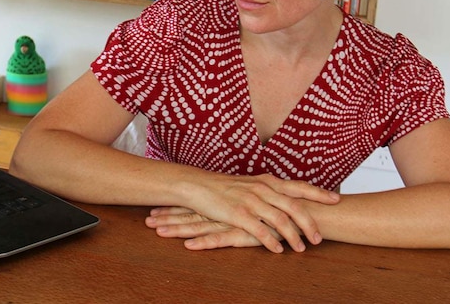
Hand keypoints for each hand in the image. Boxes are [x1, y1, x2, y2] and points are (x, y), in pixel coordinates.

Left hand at [146, 206, 272, 249]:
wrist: (303, 209)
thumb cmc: (278, 209)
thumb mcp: (253, 208)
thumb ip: (238, 209)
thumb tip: (223, 209)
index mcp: (226, 204)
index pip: (195, 207)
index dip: (174, 208)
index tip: (154, 210)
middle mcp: (226, 211)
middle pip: (192, 215)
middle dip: (169, 218)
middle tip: (147, 221)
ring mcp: (234, 222)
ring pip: (201, 226)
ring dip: (179, 229)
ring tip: (158, 231)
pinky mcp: (245, 233)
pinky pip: (221, 240)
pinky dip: (204, 243)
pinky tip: (189, 246)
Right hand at [176, 173, 339, 252]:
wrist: (197, 185)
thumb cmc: (224, 186)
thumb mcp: (250, 183)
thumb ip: (269, 190)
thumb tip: (286, 197)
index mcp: (267, 181)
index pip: (299, 186)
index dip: (319, 193)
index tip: (336, 200)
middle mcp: (262, 189)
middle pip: (295, 206)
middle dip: (310, 224)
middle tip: (319, 238)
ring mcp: (251, 201)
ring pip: (281, 220)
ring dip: (294, 237)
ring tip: (301, 248)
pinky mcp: (238, 214)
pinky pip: (260, 231)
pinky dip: (272, 242)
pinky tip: (278, 250)